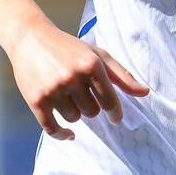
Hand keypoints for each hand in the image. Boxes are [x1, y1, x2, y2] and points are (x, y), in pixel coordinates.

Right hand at [8, 23, 150, 138]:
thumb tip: (145, 92)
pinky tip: (69, 135)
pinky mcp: (36, 100)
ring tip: (66, 96)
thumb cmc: (69, 48)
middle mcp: (72, 77)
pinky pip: (52, 128)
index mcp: (91, 65)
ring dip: (74, 112)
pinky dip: (62, 134)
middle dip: (89, 106)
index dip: (115, 113)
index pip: (110, 100)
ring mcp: (53, 89)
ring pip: (74, 119)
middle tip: (80, 93)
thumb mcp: (97, 55)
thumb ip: (122, 75)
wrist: (30, 39)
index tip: (116, 118)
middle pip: (92, 112)